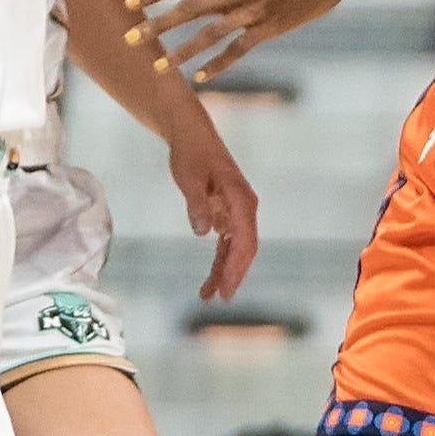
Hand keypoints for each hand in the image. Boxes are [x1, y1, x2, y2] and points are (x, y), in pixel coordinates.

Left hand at [130, 0, 342, 83]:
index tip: (130, 3)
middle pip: (187, 9)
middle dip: (156, 24)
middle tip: (130, 39)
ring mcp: (252, 11)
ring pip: (208, 34)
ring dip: (181, 51)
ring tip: (159, 66)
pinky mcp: (269, 28)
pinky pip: (238, 49)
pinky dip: (218, 64)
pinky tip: (201, 77)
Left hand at [166, 109, 259, 299]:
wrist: (192, 136)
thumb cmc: (192, 154)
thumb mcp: (190, 178)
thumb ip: (197, 204)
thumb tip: (202, 232)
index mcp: (241, 199)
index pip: (245, 240)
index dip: (236, 267)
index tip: (226, 288)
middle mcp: (244, 207)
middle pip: (244, 249)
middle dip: (233, 275)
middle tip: (219, 299)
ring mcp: (236, 212)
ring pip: (235, 249)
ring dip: (223, 272)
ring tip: (207, 296)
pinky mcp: (226, 213)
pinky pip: (226, 243)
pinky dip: (219, 261)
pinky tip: (209, 279)